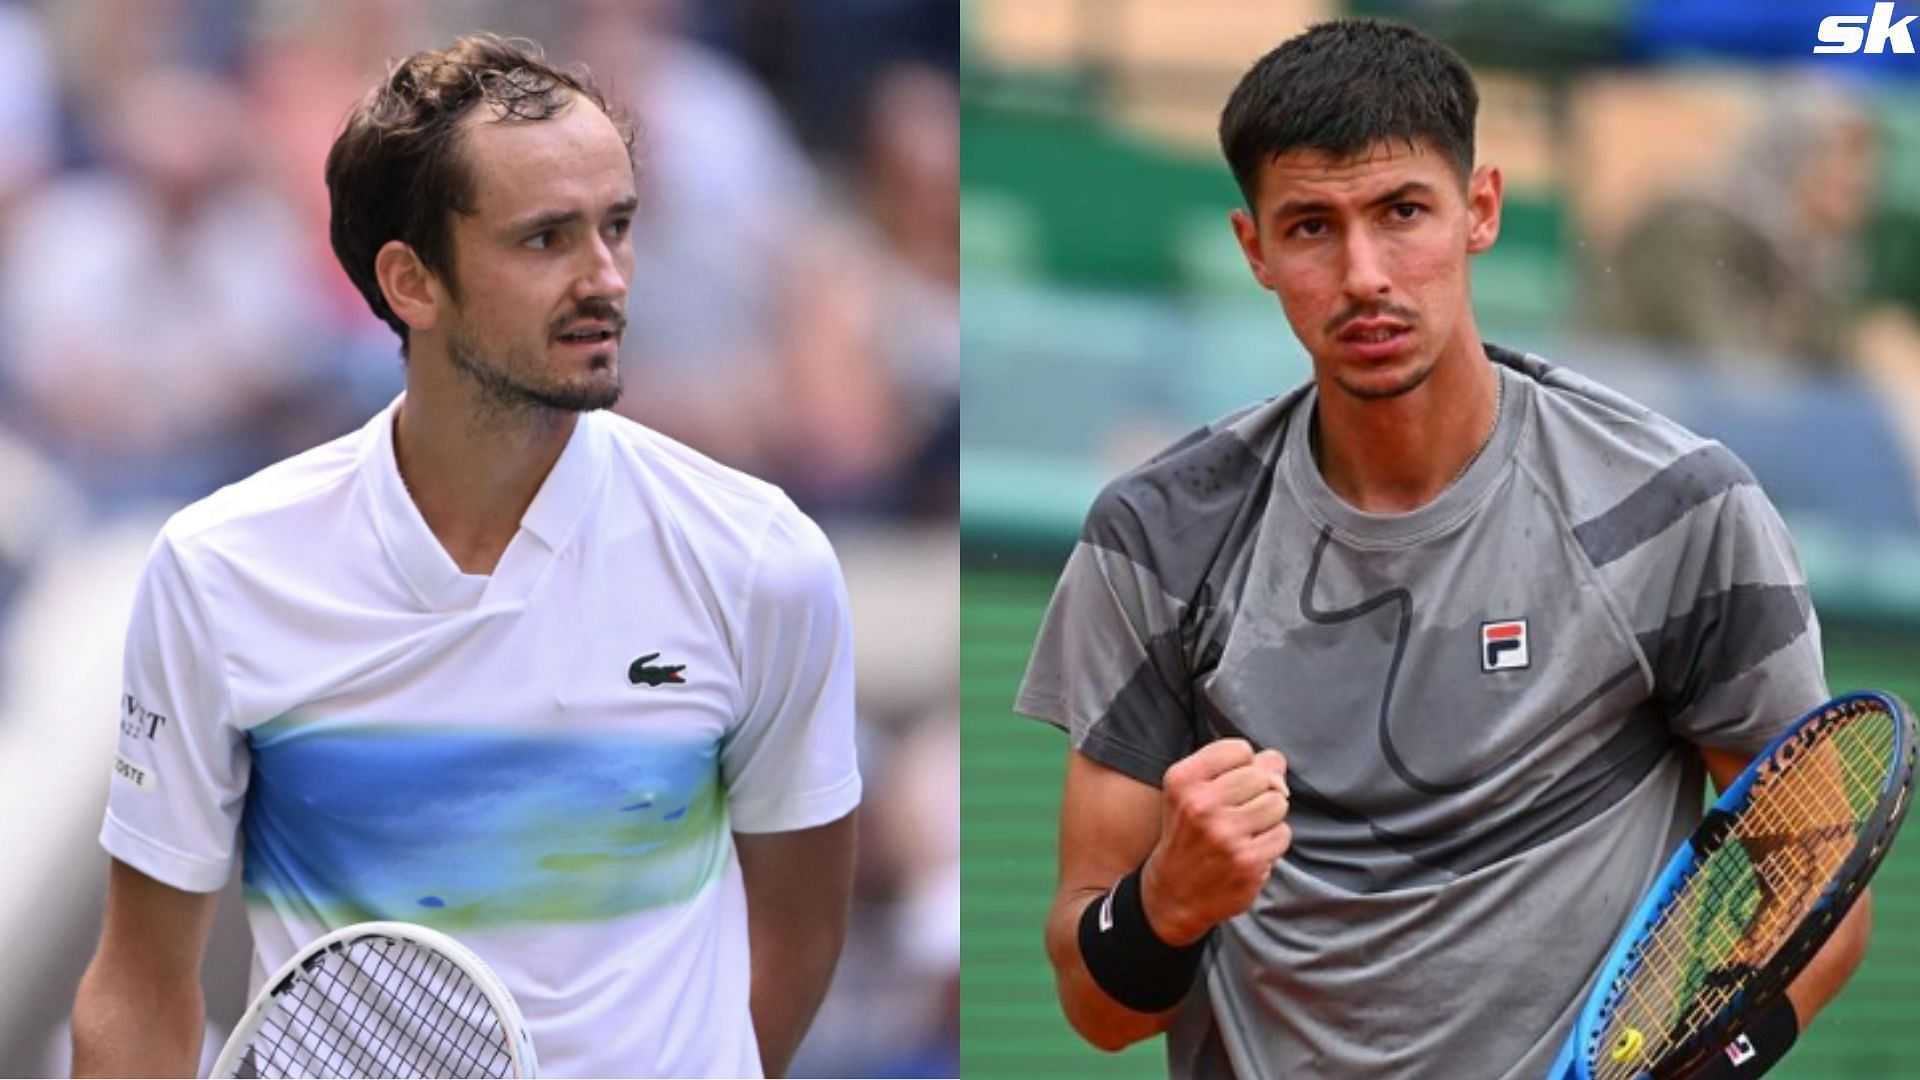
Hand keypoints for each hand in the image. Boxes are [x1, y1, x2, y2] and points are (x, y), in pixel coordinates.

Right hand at [1140, 739, 1291, 945]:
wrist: (1173, 894)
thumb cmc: (1189, 835)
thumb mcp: (1194, 793)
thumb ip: (1234, 768)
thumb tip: (1277, 761)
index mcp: (1183, 781)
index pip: (1239, 750)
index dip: (1241, 766)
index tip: (1228, 786)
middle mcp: (1201, 805)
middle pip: (1262, 776)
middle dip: (1258, 792)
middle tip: (1237, 812)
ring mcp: (1225, 835)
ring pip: (1278, 804)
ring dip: (1268, 817)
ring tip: (1245, 831)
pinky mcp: (1247, 861)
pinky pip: (1282, 834)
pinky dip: (1272, 842)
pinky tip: (1250, 850)